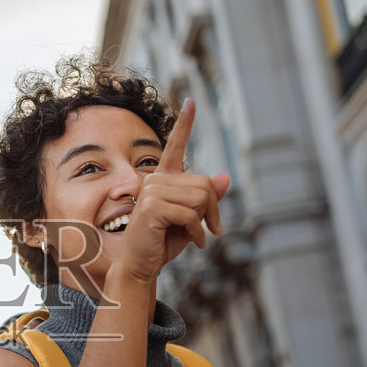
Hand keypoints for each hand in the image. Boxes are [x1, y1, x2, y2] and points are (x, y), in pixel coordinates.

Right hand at [110, 99, 231, 284]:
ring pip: (200, 198)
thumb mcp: (192, 219)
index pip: (174, 146)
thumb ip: (206, 199)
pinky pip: (191, 214)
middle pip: (204, 183)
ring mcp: (152, 191)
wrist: (141, 265)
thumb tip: (225, 177)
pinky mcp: (153, 207)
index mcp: (162, 179)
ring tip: (197, 236)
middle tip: (211, 229)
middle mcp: (155, 180)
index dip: (184, 124)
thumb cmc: (164, 242)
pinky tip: (195, 243)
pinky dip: (198, 232)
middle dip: (213, 209)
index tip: (190, 102)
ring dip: (205, 222)